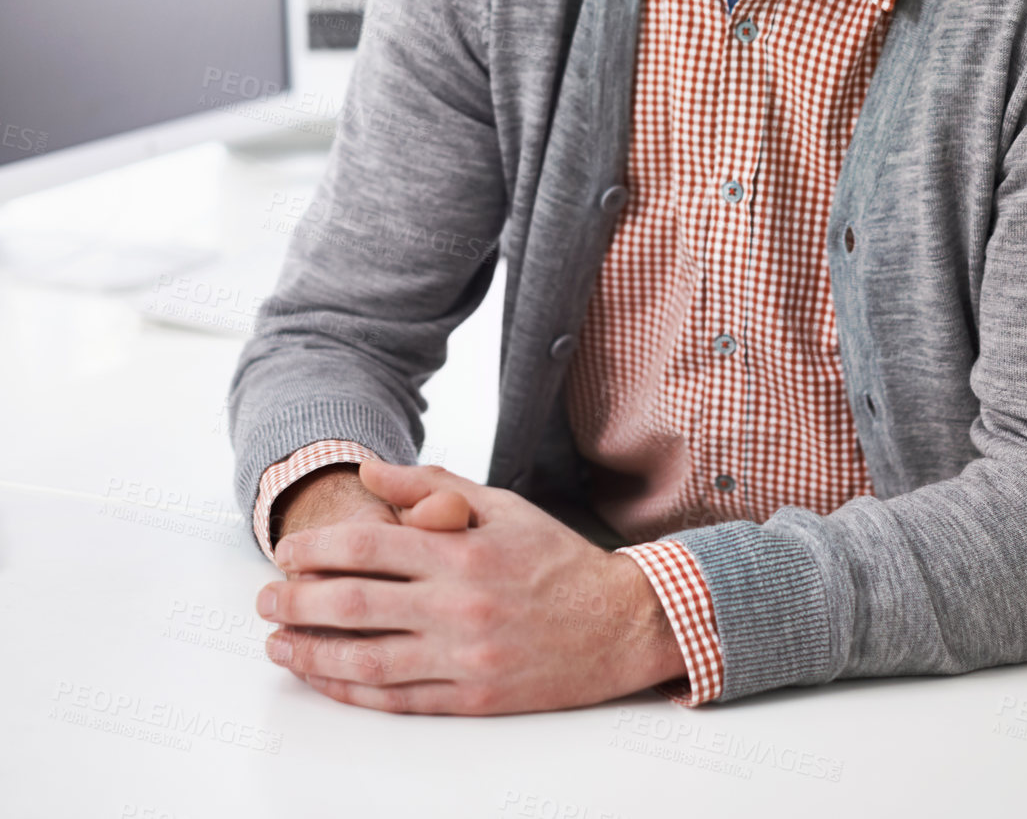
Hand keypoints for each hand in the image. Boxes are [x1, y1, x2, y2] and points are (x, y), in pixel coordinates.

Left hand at [257, 461, 686, 713]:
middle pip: (356, 603)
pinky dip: (352, 690)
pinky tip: (324, 678)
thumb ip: (432, 487)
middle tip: (264, 597)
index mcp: (465, 551)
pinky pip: (398, 698)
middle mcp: (460, 605)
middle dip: (298, 600)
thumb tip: (369, 471)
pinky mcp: (472, 698)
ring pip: (367, 659)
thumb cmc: (556, 560)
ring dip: (311, 652)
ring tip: (277, 642)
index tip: (286, 552)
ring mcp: (464, 657)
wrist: (617, 625)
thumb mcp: (502, 505)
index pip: (370, 545)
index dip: (318, 548)